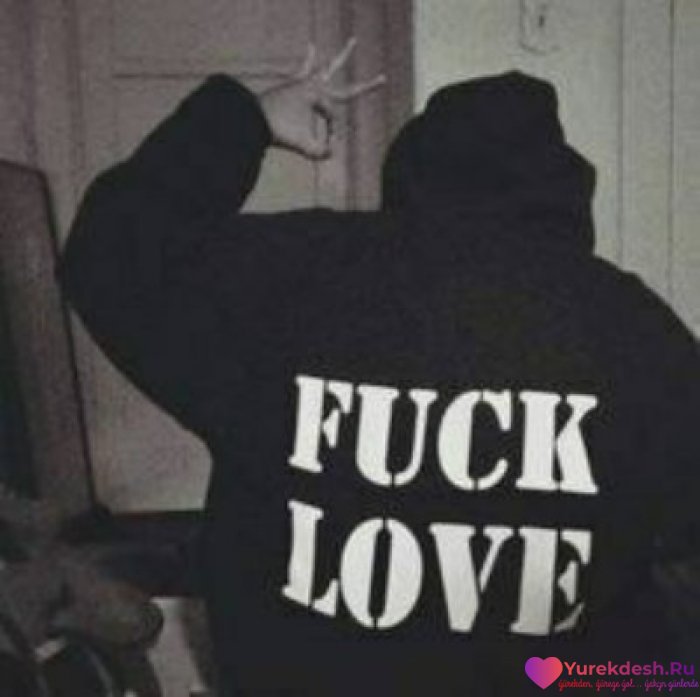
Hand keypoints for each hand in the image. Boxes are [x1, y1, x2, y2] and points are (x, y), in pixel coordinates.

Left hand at [259, 38, 385, 158]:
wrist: (251, 118)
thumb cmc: (277, 129)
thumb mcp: (301, 144)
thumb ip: (318, 152)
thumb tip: (331, 154)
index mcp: (318, 98)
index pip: (333, 118)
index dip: (330, 133)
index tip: (325, 145)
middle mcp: (313, 87)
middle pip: (346, 88)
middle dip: (366, 87)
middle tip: (384, 78)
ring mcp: (302, 84)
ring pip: (327, 68)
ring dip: (340, 58)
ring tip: (353, 41)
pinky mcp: (292, 85)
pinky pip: (302, 69)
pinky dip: (309, 60)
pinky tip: (312, 47)